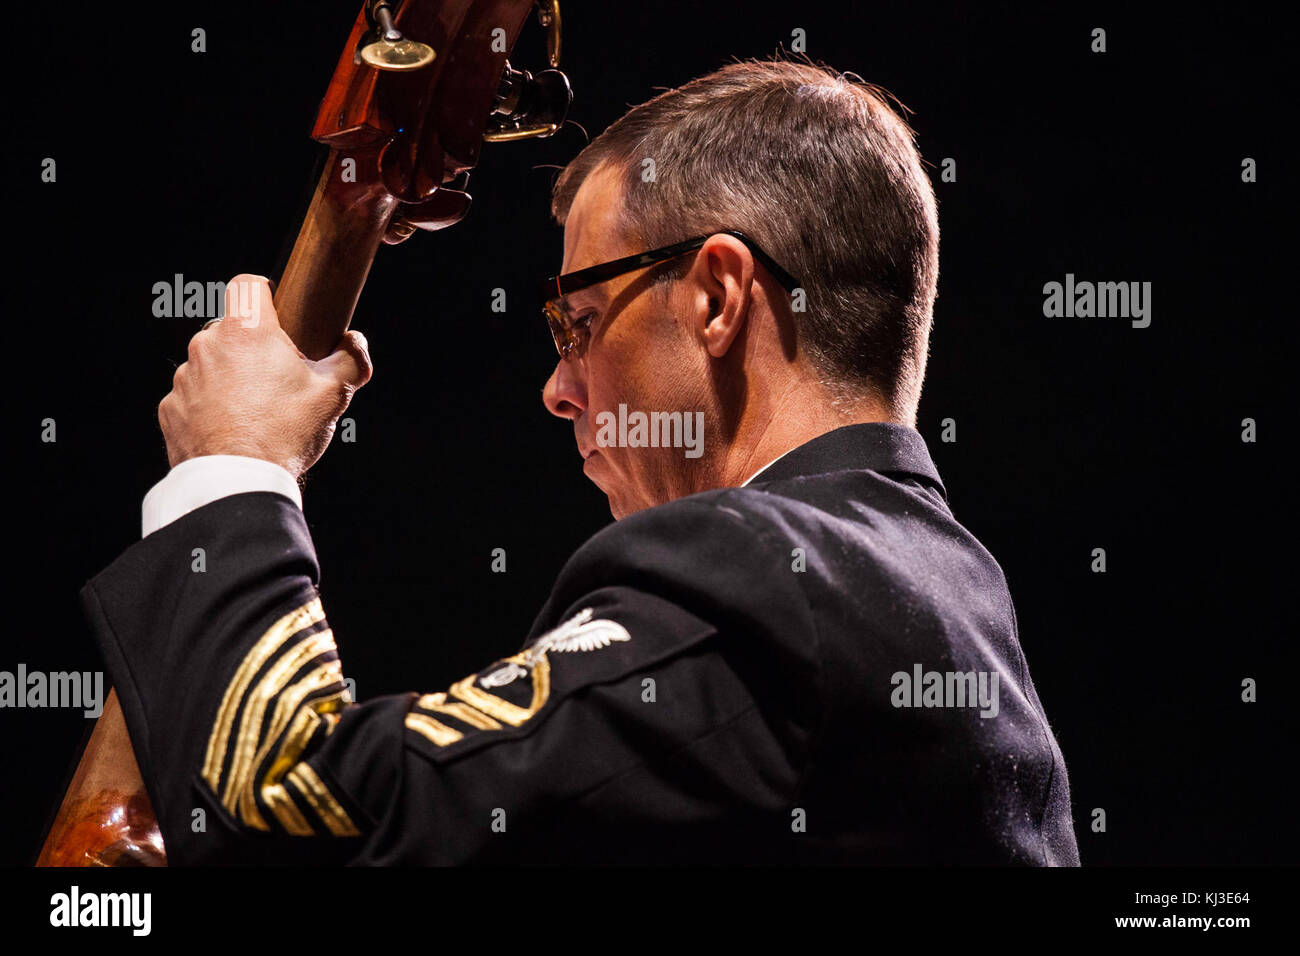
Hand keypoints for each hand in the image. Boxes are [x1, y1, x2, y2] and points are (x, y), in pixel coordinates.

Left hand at [158, 274, 371, 476]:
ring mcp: (185, 378)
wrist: (239, 483)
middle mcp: (207, 345)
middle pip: (230, 329)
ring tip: (256, 411)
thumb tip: (355, 342)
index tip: (280, 314)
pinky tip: (232, 430)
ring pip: (211, 364)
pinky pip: (194, 397)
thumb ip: (352, 360)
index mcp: (247, 331)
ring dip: (230, 377)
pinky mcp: (171, 409)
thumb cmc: (286, 433)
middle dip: (252, 346)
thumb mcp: (334, 395)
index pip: (248, 284)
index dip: (265, 293)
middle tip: (278, 378)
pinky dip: (210, 407)